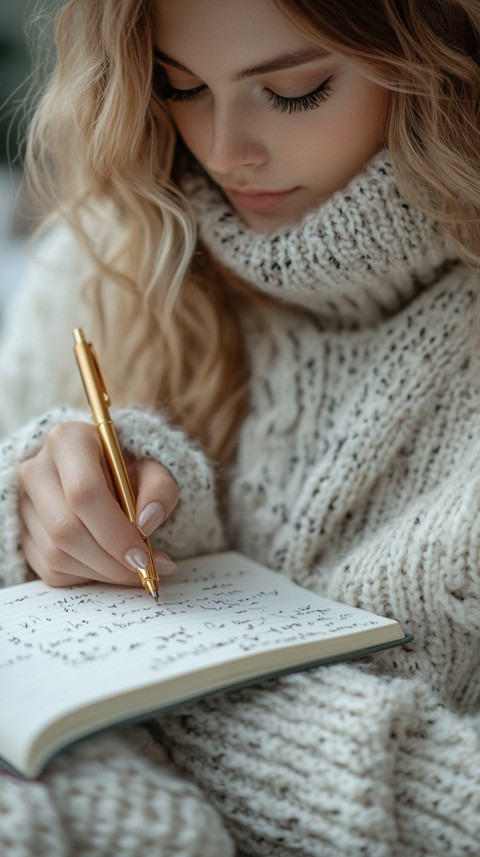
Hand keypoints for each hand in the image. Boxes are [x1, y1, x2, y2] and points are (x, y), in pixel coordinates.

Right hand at [18, 421, 178, 586]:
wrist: (104, 474)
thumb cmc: (129, 471)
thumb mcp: (154, 470)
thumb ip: (160, 491)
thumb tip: (146, 523)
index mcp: (69, 441)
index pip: (84, 493)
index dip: (114, 532)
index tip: (143, 557)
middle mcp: (37, 469)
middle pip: (66, 529)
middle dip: (110, 561)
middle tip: (145, 570)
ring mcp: (25, 503)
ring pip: (57, 555)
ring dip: (102, 572)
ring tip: (135, 569)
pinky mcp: (24, 532)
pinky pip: (51, 569)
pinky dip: (88, 576)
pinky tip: (112, 566)